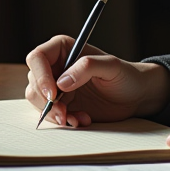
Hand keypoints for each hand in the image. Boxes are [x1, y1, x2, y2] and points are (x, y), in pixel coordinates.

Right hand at [25, 34, 169, 126]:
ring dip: (55, 114)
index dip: (40, 76)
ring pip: (38, 102)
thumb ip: (87, 66)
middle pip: (33, 83)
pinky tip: (82, 120)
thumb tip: (62, 81)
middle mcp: (56, 67)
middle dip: (46, 102)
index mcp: (63, 49)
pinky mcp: (62, 105)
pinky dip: (64, 121)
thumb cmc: (126, 75)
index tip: (53, 94)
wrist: (136, 96)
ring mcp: (57, 87)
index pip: (37, 57)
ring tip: (79, 118)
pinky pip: (51, 114)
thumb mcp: (112, 66)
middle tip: (64, 113)